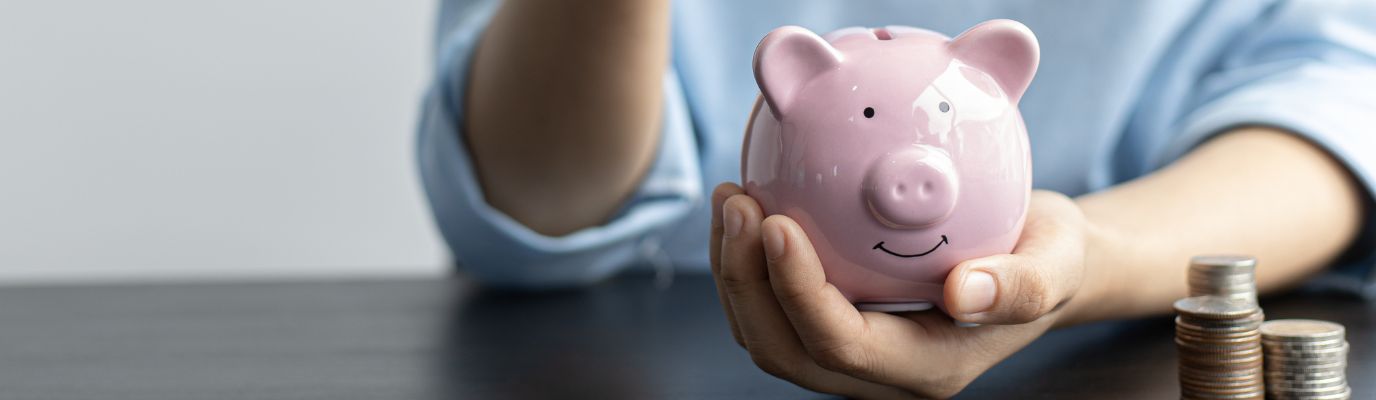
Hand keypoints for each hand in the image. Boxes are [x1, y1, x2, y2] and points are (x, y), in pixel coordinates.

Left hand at [709, 183, 1092, 398]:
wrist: (1036, 259)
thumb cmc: (1047, 254)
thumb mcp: (1057, 261)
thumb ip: (1023, 284)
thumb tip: (965, 293)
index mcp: (926, 368)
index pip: (841, 343)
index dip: (798, 291)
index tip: (778, 221)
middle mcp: (878, 373)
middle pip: (784, 349)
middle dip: (745, 281)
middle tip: (737, 200)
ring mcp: (850, 354)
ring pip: (765, 334)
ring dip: (734, 270)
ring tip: (731, 195)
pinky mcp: (832, 323)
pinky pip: (771, 306)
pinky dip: (747, 261)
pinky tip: (747, 199)